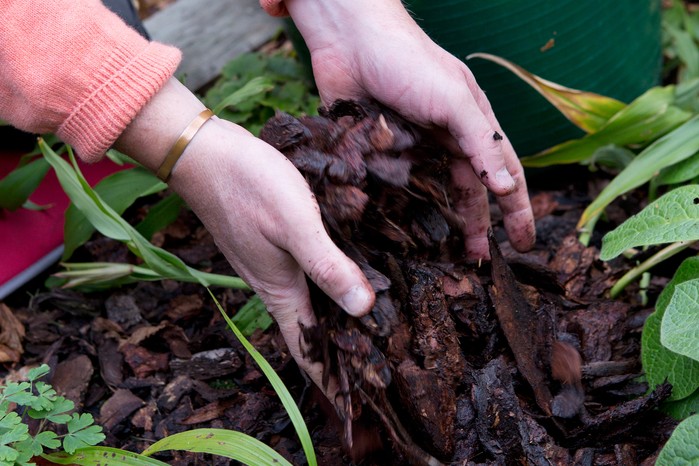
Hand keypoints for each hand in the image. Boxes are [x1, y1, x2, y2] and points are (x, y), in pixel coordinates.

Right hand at [116, 79, 374, 398]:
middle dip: (338, 358)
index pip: (308, 350)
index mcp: (281, 290)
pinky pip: (305, 278)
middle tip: (373, 375)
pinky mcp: (270, 243)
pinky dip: (325, 289)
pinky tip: (343, 276)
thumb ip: (327, 267)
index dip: (330, 382)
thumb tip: (363, 309)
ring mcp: (270, 264)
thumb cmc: (247, 186)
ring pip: (308, 306)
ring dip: (332, 325)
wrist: (201, 152)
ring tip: (366, 335)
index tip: (351, 412)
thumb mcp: (295, 225)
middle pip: (311, 334)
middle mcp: (275, 284)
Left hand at [286, 0, 535, 257]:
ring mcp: (413, 145)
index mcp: (471, 123)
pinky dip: (404, 208)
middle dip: (477, 224)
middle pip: (469, 189)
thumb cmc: (408, 60)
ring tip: (444, 253)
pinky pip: (396, 186)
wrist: (349, 38)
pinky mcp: (380, 150)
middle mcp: (445, 137)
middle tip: (477, 260)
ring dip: (442, 222)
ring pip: (434, 192)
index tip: (524, 244)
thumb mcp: (453, 100)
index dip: (516, 208)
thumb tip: (508, 188)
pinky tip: (403, 230)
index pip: (504, 172)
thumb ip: (481, 142)